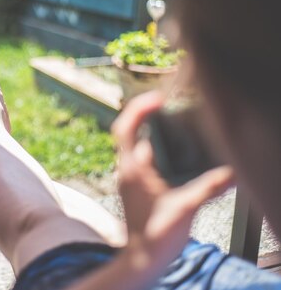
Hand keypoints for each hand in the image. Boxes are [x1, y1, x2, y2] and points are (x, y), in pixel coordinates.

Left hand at [112, 91, 233, 270]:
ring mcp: (130, 178)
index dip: (138, 108)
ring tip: (174, 122)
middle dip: (147, 115)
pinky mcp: (136, 187)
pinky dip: (156, 150)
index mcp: (132, 169)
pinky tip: (176, 154)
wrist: (142, 259)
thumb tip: (233, 173)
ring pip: (137, 146)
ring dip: (152, 133)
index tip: (157, 99)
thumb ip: (209, 188)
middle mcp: (127, 170)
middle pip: (130, 132)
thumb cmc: (156, 235)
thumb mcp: (186, 208)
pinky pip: (142, 160)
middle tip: (168, 103)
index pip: (125, 128)